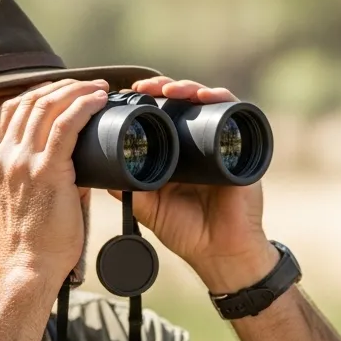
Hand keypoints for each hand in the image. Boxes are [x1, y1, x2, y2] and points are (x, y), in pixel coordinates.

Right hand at [0, 79, 109, 282]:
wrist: (29, 266)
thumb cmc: (35, 240)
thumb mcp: (27, 198)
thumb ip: (45, 173)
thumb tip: (80, 161)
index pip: (10, 110)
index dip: (39, 93)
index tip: (64, 91)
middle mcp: (4, 157)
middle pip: (29, 102)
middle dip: (61, 86)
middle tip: (88, 85)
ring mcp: (22, 163)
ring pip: (46, 107)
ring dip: (75, 91)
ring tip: (98, 88)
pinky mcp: (46, 172)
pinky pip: (65, 126)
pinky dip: (82, 107)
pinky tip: (98, 100)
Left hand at [121, 77, 276, 293]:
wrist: (220, 252)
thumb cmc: (188, 233)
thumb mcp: (149, 207)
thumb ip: (127, 188)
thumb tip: (98, 169)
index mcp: (179, 153)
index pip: (164, 115)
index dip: (148, 101)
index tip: (128, 95)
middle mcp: (201, 143)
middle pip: (184, 103)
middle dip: (164, 88)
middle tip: (144, 87)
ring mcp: (222, 142)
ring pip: (206, 102)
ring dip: (188, 88)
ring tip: (170, 89)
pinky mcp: (242, 146)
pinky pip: (235, 113)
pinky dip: (221, 98)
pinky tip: (205, 95)